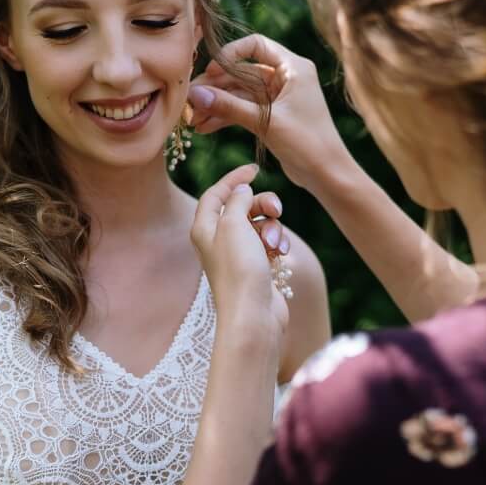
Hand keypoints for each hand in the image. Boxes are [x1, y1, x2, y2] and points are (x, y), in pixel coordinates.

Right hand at [189, 34, 351, 193]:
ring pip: (239, 93)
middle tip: (190, 100)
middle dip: (215, 87)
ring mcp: (277, 97)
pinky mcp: (271, 115)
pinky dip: (226, 117)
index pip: (256, 45)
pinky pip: (243, 109)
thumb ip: (230, 106)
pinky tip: (205, 128)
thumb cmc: (307, 143)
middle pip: (242, 72)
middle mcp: (285, 77)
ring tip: (193, 119)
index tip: (211, 72)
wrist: (327, 175)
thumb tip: (195, 94)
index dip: (230, 55)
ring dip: (217, 105)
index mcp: (293, 67)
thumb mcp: (266, 122)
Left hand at [191, 164, 289, 340]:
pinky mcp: (258, 267)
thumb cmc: (239, 270)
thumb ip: (236, 201)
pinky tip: (280, 254)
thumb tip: (241, 190)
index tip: (254, 170)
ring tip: (274, 244)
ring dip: (273, 228)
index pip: (215, 194)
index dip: (233, 180)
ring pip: (260, 224)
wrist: (253, 314)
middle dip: (262, 204)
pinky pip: (270, 243)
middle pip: (242, 207)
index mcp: (204, 229)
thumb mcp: (234, 225)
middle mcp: (219, 240)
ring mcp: (239, 255)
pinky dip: (277, 243)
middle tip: (276, 209)